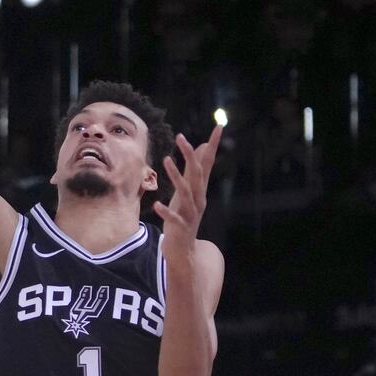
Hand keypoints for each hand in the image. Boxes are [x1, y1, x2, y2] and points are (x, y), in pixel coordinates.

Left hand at [153, 125, 223, 249]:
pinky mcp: (181, 225)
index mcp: (200, 189)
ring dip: (176, 176)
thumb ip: (195, 170)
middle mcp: (198, 198)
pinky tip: (157, 204)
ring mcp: (190, 212)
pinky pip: (174, 217)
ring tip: (166, 160)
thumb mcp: (189, 191)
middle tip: (182, 137)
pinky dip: (166, 211)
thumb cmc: (184, 216)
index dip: (212, 145)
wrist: (184, 249)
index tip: (219, 126)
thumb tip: (201, 146)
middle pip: (196, 174)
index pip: (207, 163)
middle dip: (190, 155)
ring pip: (185, 192)